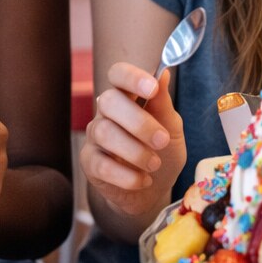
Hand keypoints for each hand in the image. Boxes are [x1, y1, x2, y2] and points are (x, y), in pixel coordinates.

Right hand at [79, 63, 185, 217]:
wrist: (154, 189)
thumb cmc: (163, 152)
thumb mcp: (172, 127)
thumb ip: (164, 103)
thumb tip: (163, 72)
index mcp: (127, 96)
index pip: (118, 74)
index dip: (132, 77)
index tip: (152, 88)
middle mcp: (106, 112)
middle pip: (109, 101)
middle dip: (139, 122)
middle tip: (162, 141)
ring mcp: (94, 137)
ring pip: (104, 133)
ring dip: (136, 151)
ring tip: (154, 164)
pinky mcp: (89, 163)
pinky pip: (102, 165)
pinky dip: (128, 176)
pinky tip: (143, 180)